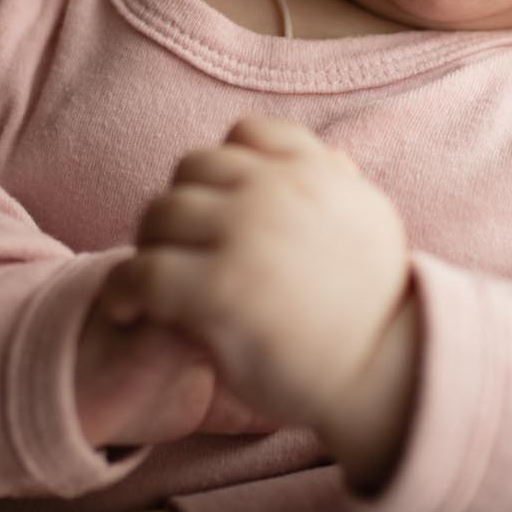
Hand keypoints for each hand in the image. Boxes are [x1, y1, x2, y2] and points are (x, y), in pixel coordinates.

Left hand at [99, 118, 413, 460]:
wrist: (387, 377)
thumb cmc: (376, 312)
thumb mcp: (371, 223)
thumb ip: (339, 185)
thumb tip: (328, 159)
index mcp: (315, 173)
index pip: (245, 134)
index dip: (223, 172)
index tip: (219, 214)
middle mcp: (277, 192)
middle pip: (192, 168)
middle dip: (181, 206)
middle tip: (176, 252)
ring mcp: (245, 236)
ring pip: (160, 214)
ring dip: (149, 246)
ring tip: (151, 286)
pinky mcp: (217, 290)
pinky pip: (141, 272)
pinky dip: (124, 291)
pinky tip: (131, 314)